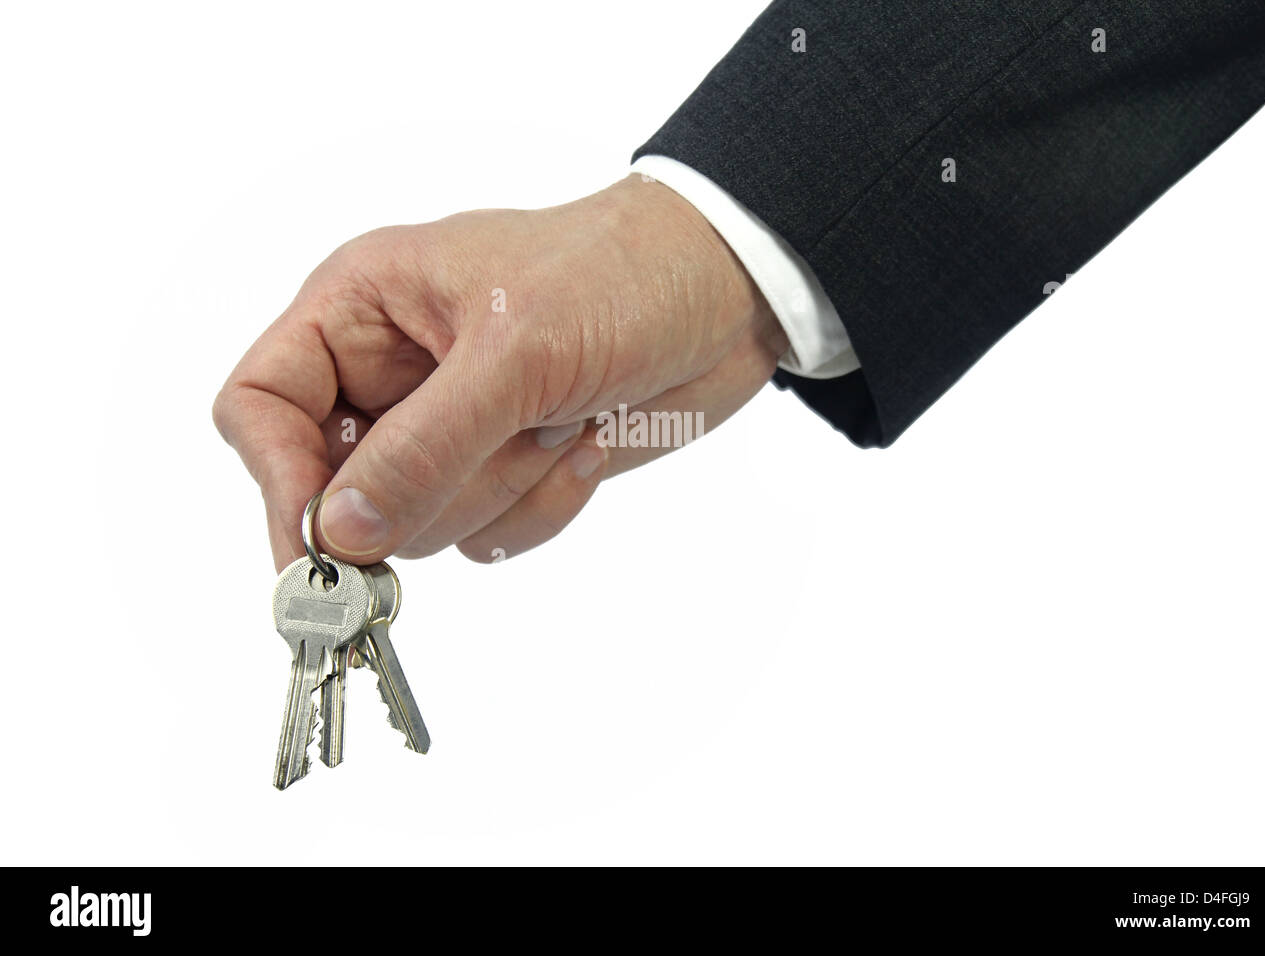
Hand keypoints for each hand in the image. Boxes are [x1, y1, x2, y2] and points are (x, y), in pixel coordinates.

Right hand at [213, 175, 787, 569]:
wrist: (726, 296)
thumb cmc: (619, 278)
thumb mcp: (515, 352)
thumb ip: (422, 446)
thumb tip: (337, 532)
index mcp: (360, 310)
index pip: (259, 407)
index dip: (278, 479)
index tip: (325, 544)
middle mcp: (389, 375)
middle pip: (338, 489)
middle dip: (430, 486)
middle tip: (505, 441)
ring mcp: (447, 431)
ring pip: (417, 526)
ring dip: (500, 489)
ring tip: (557, 421)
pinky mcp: (501, 470)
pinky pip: (485, 538)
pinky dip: (541, 507)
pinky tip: (582, 444)